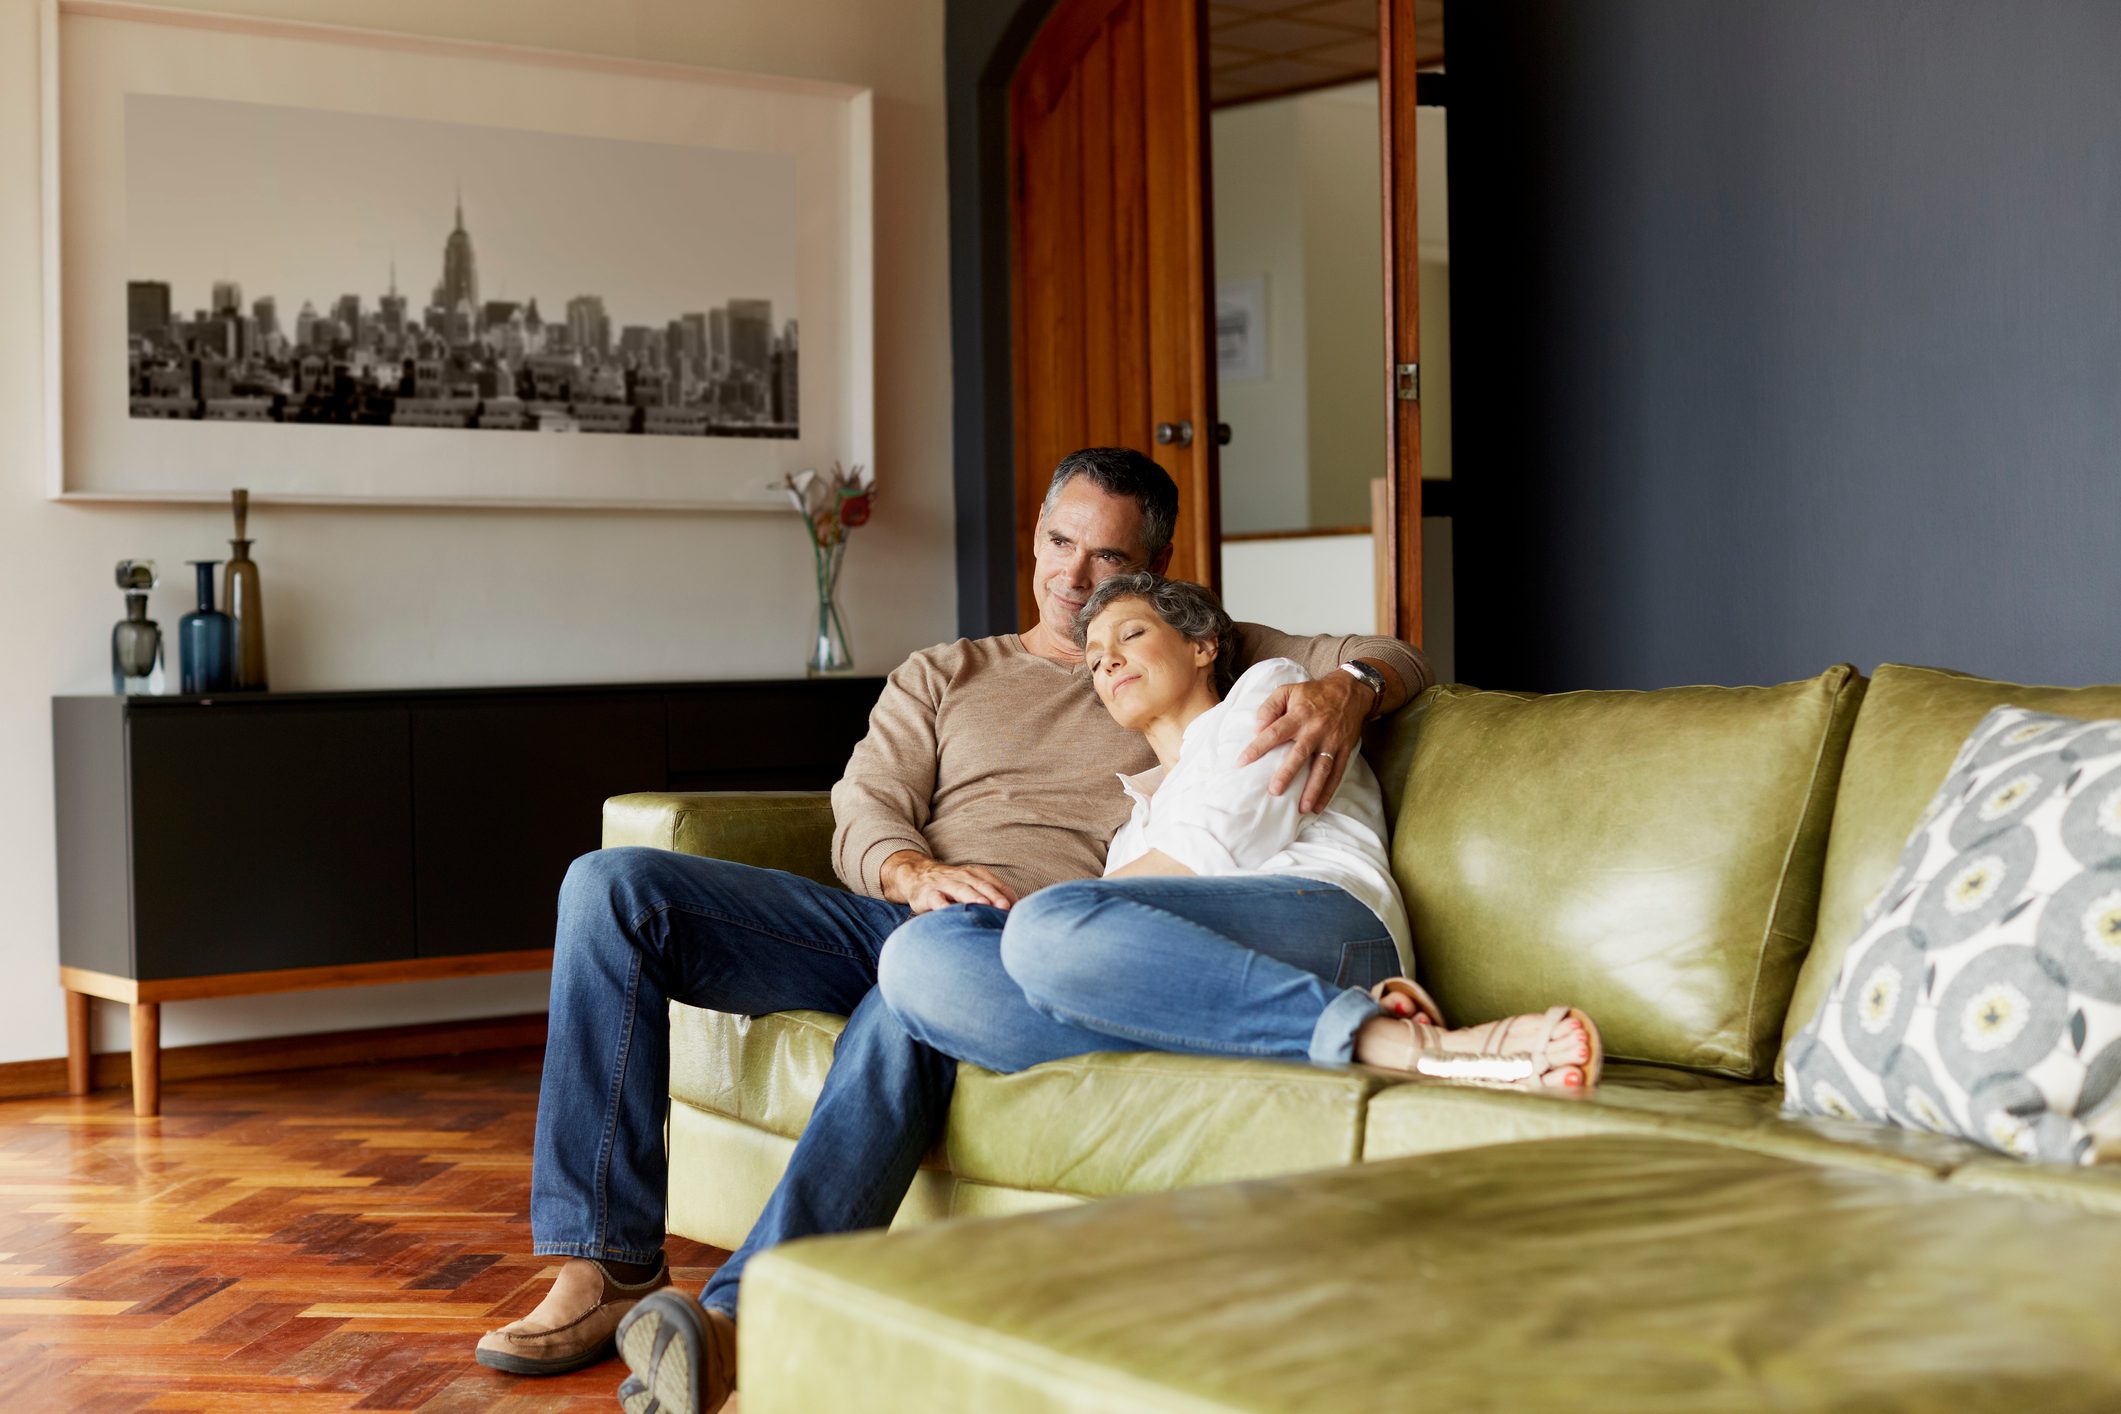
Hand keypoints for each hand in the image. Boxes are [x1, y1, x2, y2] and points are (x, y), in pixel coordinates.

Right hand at [880, 851, 1018, 913]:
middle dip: (994, 895)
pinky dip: (943, 905)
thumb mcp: (971, 885)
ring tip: (983, 905)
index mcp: (975, 874)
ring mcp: (944, 884)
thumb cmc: (952, 886)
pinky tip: (951, 913)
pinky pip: (937, 900)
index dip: (1007, 896)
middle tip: (1005, 907)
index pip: (995, 884)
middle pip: (980, 885)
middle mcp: (962, 876)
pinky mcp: (928, 894)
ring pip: (961, 890)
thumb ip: (991, 894)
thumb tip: (1018, 910)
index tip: (1018, 909)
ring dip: (973, 897)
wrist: (917, 875)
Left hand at [1235, 671, 1370, 812]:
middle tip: (1274, 791)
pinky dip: (1328, 791)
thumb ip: (1269, 707)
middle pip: (1300, 754)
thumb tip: (1257, 728)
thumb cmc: (1313, 693)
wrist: (1351, 691)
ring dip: (1312, 790)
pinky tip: (1318, 807)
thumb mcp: (1288, 690)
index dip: (1258, 747)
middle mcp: (1316, 729)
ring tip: (1301, 808)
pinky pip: (1337, 773)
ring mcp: (1332, 741)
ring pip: (1322, 768)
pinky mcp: (1345, 750)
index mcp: (1299, 715)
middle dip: (1288, 773)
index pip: (1274, 733)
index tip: (1241, 762)